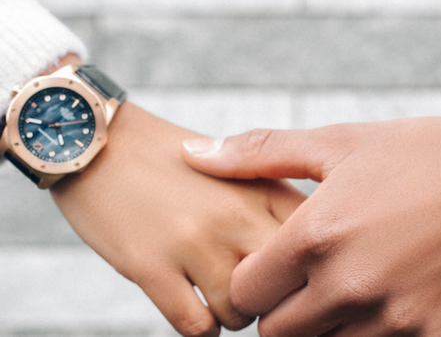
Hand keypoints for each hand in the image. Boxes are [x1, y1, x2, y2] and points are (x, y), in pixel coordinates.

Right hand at [51, 102, 305, 335]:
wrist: (103, 145)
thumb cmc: (174, 161)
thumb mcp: (235, 168)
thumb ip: (273, 204)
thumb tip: (310, 250)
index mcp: (262, 186)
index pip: (315, 242)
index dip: (311, 268)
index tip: (298, 278)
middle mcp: (235, 214)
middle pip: (285, 283)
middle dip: (277, 297)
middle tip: (262, 295)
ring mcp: (194, 241)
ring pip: (242, 312)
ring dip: (235, 313)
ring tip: (223, 299)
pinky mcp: (151, 266)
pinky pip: (197, 324)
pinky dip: (202, 326)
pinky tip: (197, 309)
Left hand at [183, 116, 440, 335]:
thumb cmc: (422, 155)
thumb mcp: (339, 142)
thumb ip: (259, 153)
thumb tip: (194, 155)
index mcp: (316, 237)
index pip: (246, 295)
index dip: (252, 286)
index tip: (271, 273)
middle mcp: (349, 285)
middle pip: (279, 334)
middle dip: (284, 313)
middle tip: (311, 283)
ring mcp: (396, 320)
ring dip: (330, 329)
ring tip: (354, 289)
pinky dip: (377, 336)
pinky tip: (391, 305)